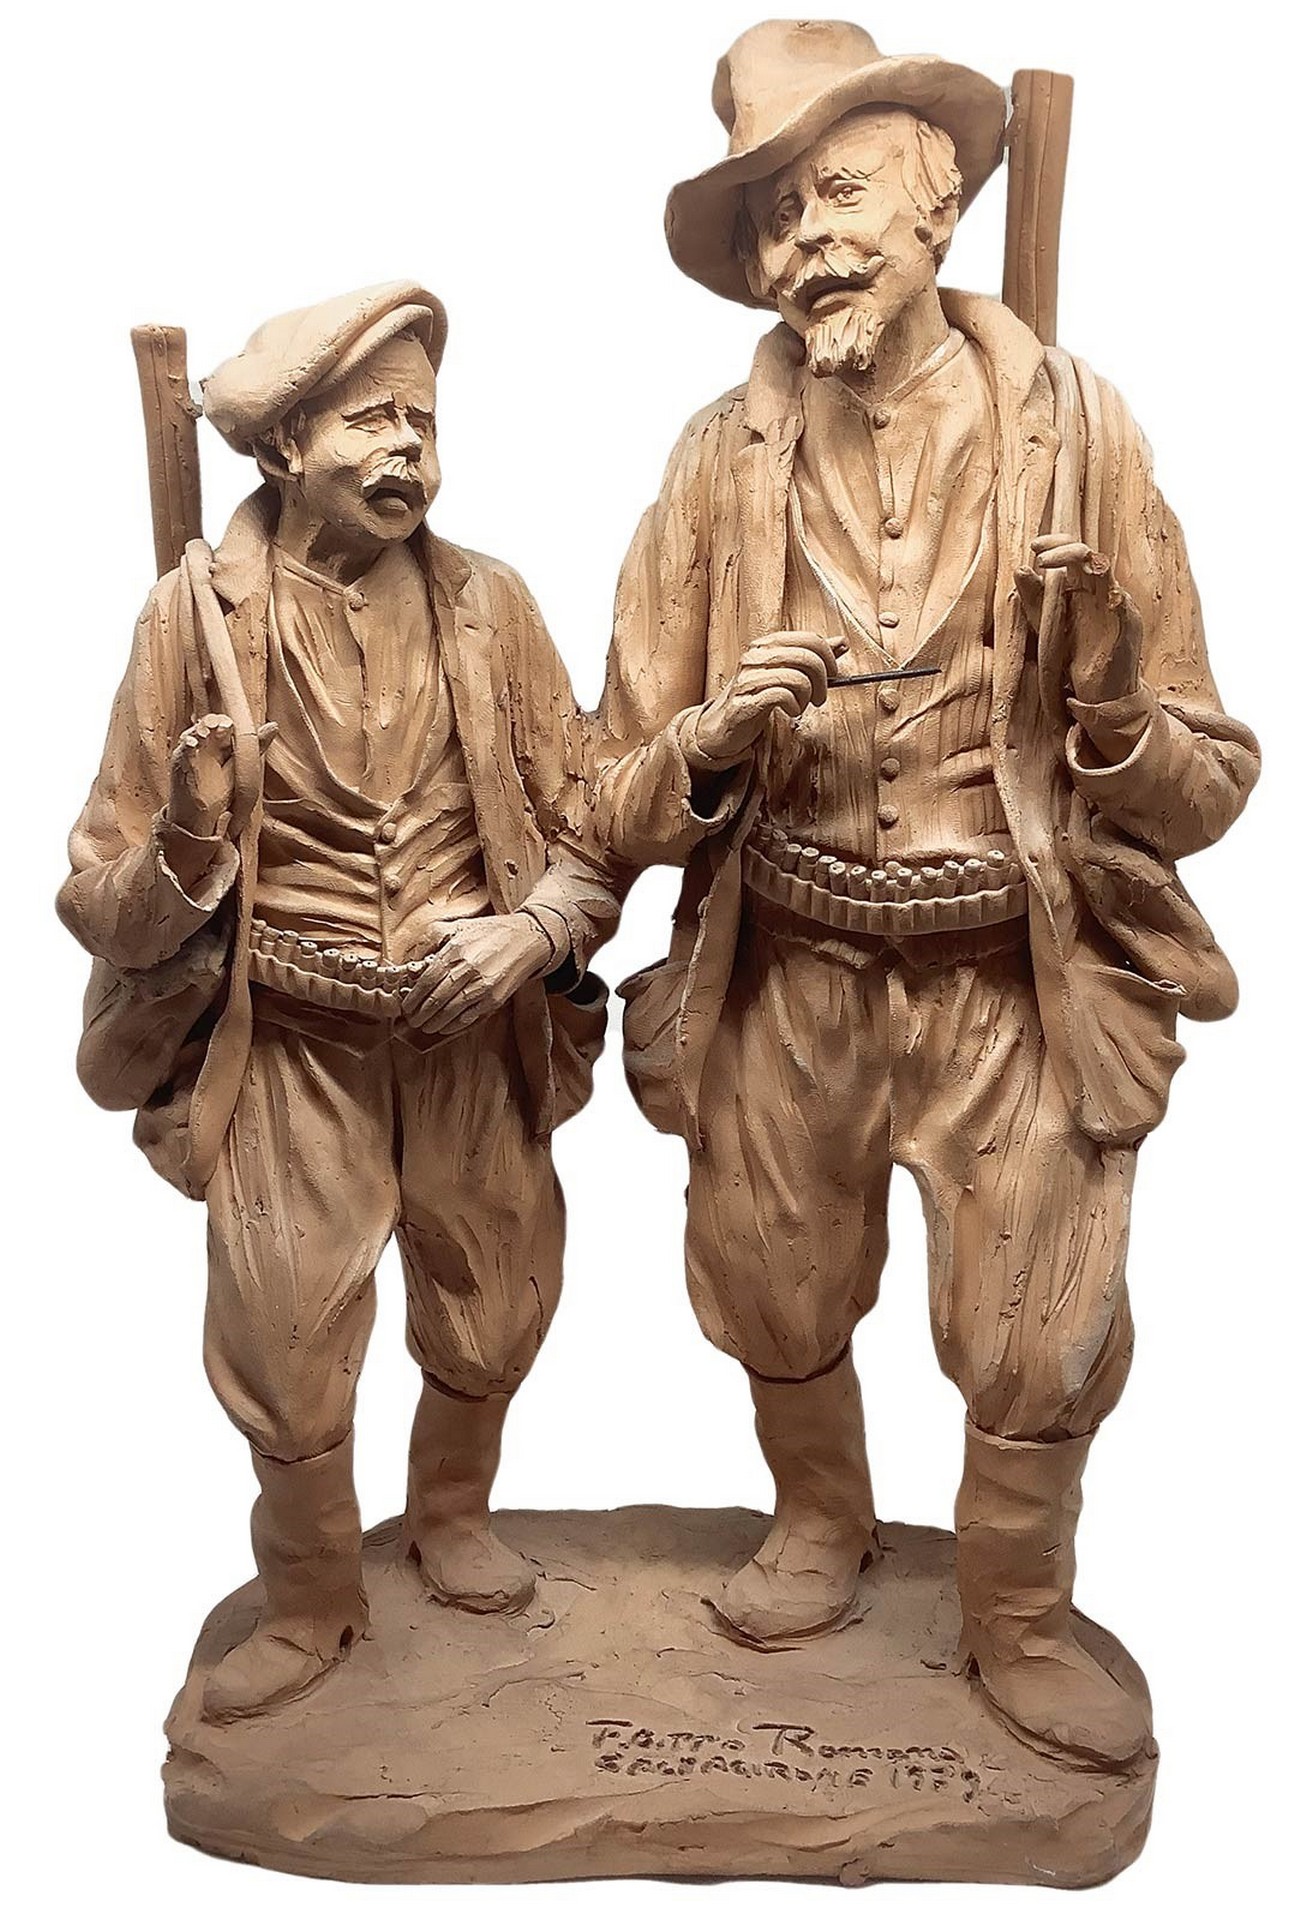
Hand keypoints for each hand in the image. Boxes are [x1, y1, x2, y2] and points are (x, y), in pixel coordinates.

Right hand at [166, 714, 276, 838]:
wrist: (202, 819)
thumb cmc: (219, 793)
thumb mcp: (242, 768)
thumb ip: (256, 746)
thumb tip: (274, 725)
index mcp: (219, 744)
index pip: (222, 724)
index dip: (226, 723)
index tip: (232, 726)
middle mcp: (203, 745)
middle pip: (206, 725)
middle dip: (213, 722)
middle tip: (222, 725)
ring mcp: (189, 754)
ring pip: (192, 735)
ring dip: (198, 731)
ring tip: (206, 732)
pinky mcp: (179, 766)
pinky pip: (181, 752)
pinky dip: (186, 747)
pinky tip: (193, 744)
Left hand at [401, 913, 551, 1038]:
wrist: (527, 940)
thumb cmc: (490, 932)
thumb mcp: (458, 927)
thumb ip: (432, 940)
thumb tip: (413, 960)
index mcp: (456, 952)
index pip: (426, 982)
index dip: (413, 999)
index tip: (406, 1007)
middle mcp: (468, 971)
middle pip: (436, 1000)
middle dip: (420, 1015)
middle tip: (412, 1021)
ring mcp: (483, 987)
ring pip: (451, 1013)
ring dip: (435, 1023)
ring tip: (426, 1026)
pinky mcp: (495, 999)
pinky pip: (469, 1018)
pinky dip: (454, 1025)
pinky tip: (446, 1026)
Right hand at [689, 630, 844, 764]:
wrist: (723, 727)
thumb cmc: (755, 698)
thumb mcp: (785, 673)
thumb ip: (812, 657)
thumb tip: (840, 643)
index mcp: (767, 644)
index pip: (808, 638)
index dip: (828, 657)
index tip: (833, 674)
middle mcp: (756, 656)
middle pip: (807, 656)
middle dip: (823, 680)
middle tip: (820, 696)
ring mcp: (748, 678)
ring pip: (797, 677)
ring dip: (807, 696)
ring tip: (802, 705)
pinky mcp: (745, 702)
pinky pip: (782, 696)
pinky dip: (794, 706)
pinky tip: (790, 711)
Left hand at [1018, 535, 1143, 706]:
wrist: (1097, 690)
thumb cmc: (1074, 653)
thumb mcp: (1047, 622)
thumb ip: (1034, 596)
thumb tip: (1020, 568)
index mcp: (1084, 586)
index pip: (1075, 553)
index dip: (1057, 543)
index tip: (1035, 545)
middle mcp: (1101, 591)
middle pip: (1090, 556)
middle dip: (1066, 551)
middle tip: (1042, 557)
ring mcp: (1116, 607)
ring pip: (1109, 574)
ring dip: (1089, 564)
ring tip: (1063, 568)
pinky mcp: (1126, 629)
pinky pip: (1125, 608)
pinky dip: (1117, 601)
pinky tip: (1110, 598)